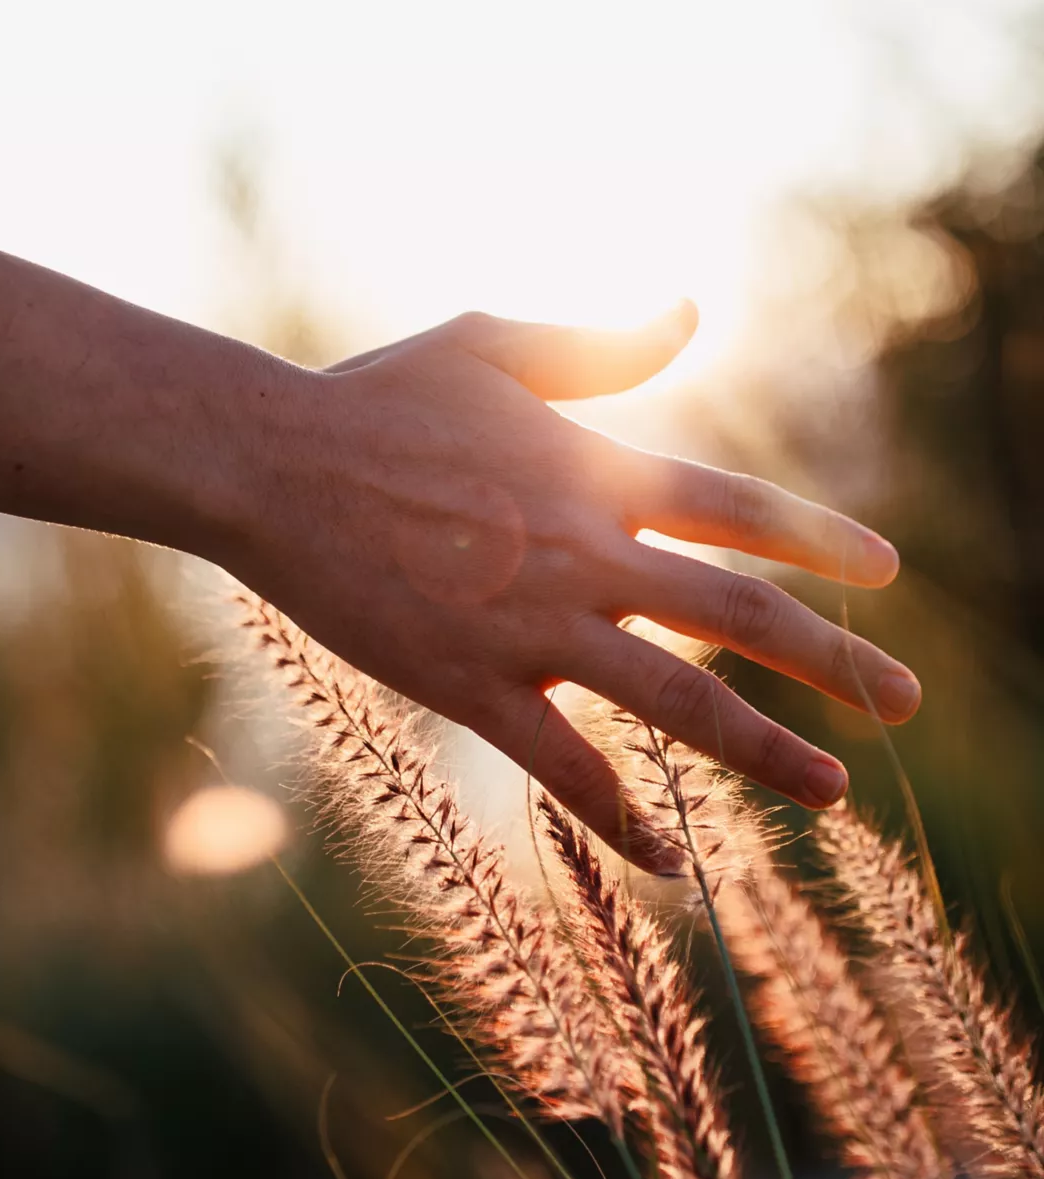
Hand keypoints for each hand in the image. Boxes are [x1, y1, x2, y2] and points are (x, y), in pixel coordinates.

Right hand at [226, 305, 916, 865]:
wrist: (273, 466)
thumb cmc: (375, 399)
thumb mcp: (491, 346)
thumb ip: (599, 347)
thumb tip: (688, 310)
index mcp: (598, 471)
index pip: (740, 511)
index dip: (822, 541)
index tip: (886, 573)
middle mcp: (587, 554)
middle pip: (740, 613)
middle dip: (835, 661)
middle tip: (906, 699)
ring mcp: (534, 628)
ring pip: (677, 702)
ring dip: (767, 750)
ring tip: (837, 792)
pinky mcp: (473, 688)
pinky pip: (566, 770)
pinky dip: (624, 821)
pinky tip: (674, 868)